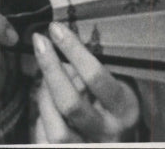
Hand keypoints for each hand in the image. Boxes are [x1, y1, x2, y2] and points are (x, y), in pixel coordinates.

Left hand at [32, 22, 139, 142]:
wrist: (122, 142)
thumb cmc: (117, 108)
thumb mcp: (119, 86)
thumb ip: (95, 71)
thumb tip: (61, 41)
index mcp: (124, 109)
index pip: (95, 77)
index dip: (72, 50)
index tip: (55, 29)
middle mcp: (109, 134)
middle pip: (70, 104)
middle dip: (51, 69)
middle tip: (40, 43)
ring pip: (57, 130)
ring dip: (44, 99)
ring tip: (44, 82)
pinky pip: (46, 142)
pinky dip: (42, 121)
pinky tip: (47, 108)